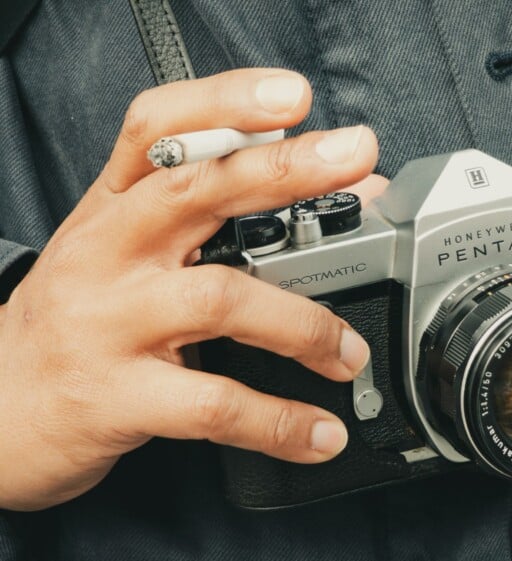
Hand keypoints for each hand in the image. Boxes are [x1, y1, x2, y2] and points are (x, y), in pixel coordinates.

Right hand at [0, 68, 385, 510]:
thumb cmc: (74, 325)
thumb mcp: (118, 255)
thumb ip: (200, 228)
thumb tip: (311, 209)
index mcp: (112, 210)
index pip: (159, 130)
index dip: (225, 102)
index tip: (292, 96)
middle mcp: (108, 253)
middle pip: (196, 188)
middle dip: (285, 169)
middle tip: (355, 159)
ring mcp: (109, 324)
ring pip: (220, 299)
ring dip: (305, 324)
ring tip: (350, 350)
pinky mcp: (115, 397)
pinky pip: (213, 405)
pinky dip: (278, 421)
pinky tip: (319, 432)